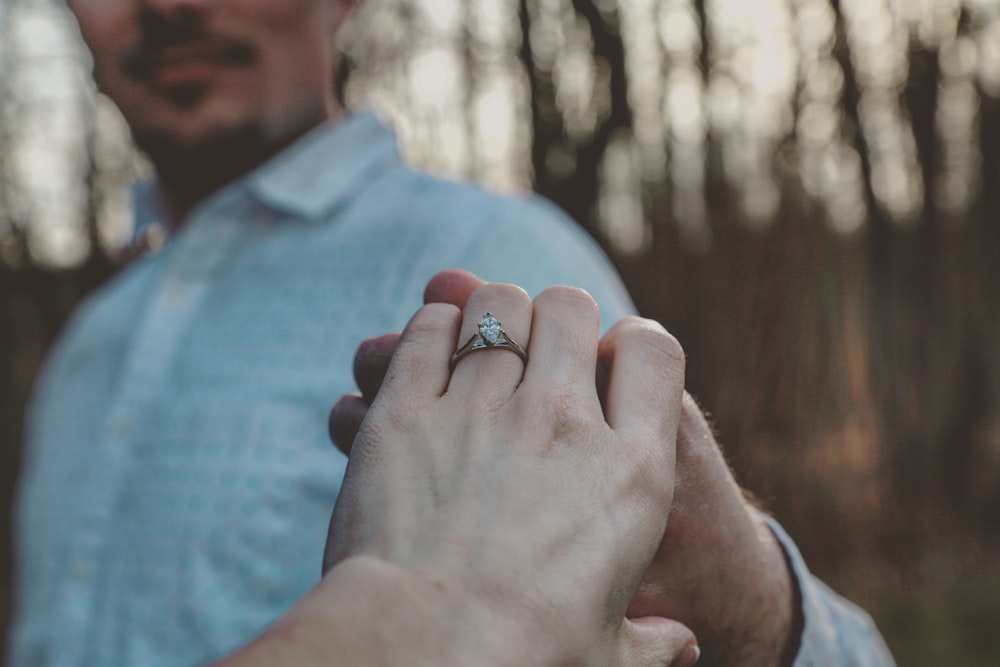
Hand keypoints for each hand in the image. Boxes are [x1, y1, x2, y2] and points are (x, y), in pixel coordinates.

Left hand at [324, 281, 698, 665]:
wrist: (419, 656)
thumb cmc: (524, 661)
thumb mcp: (609, 656)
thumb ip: (652, 641)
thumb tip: (683, 646)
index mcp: (629, 473)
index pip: (655, 352)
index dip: (634, 345)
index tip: (611, 363)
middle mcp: (561, 424)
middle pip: (570, 307)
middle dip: (556, 316)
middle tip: (537, 350)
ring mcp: (483, 410)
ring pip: (496, 305)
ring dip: (489, 314)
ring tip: (479, 347)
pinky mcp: (407, 411)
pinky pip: (427, 330)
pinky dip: (430, 329)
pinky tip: (429, 354)